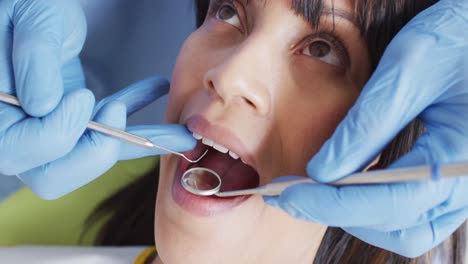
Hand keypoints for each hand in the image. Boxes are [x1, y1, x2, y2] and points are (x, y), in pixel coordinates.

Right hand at [0, 1, 195, 198]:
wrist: (34, 6)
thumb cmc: (22, 2)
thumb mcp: (29, 19)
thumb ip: (34, 60)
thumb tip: (44, 107)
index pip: (21, 150)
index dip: (59, 130)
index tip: (84, 98)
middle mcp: (13, 130)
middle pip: (50, 175)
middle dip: (94, 153)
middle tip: (118, 118)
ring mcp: (44, 130)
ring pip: (85, 160)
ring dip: (130, 141)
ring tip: (174, 131)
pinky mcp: (71, 120)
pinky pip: (104, 133)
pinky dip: (135, 124)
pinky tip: (156, 93)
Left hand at [264, 0, 467, 257]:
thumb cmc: (458, 37)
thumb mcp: (409, 69)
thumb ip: (367, 123)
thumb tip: (322, 170)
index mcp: (464, 155)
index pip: (393, 201)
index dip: (333, 203)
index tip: (288, 195)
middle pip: (399, 228)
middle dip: (340, 214)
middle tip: (294, 193)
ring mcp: (463, 187)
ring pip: (406, 229)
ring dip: (356, 215)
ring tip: (315, 189)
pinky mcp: (451, 181)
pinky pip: (412, 212)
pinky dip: (373, 205)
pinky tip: (345, 181)